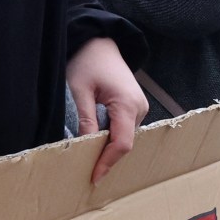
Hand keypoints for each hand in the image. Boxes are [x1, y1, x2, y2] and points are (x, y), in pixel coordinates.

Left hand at [67, 37, 148, 183]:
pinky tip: (96, 141)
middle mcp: (140, 109)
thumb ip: (85, 120)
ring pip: (125, 138)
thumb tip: (85, 147)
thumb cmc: (88, 61)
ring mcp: (140, 108)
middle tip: (86, 172)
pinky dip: (111, 138)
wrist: (101, 42)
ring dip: (108, 148)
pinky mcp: (135, 107)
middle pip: (124, 143)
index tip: (93, 177)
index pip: (121, 143)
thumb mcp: (80, 90)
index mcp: (127, 104)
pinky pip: (124, 129)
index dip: (107, 162)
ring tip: (88, 158)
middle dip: (106, 158)